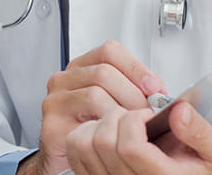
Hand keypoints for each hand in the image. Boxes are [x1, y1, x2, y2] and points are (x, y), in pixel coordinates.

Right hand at [22, 41, 166, 174]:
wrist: (72, 159)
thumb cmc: (98, 131)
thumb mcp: (119, 103)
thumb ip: (137, 90)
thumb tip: (158, 89)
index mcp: (82, 68)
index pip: (109, 52)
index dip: (135, 67)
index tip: (153, 87)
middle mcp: (65, 80)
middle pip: (103, 72)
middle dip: (133, 94)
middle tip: (148, 112)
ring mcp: (55, 102)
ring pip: (94, 94)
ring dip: (122, 112)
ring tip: (135, 125)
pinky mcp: (52, 126)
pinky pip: (85, 123)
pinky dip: (107, 129)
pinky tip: (117, 136)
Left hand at [64, 101, 211, 174]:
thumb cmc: (196, 165)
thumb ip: (200, 131)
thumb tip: (177, 112)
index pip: (130, 147)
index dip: (135, 121)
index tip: (147, 115)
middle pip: (103, 142)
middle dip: (117, 116)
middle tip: (134, 115)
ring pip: (84, 144)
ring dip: (100, 122)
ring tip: (120, 123)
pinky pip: (75, 149)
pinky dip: (86, 131)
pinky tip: (107, 131)